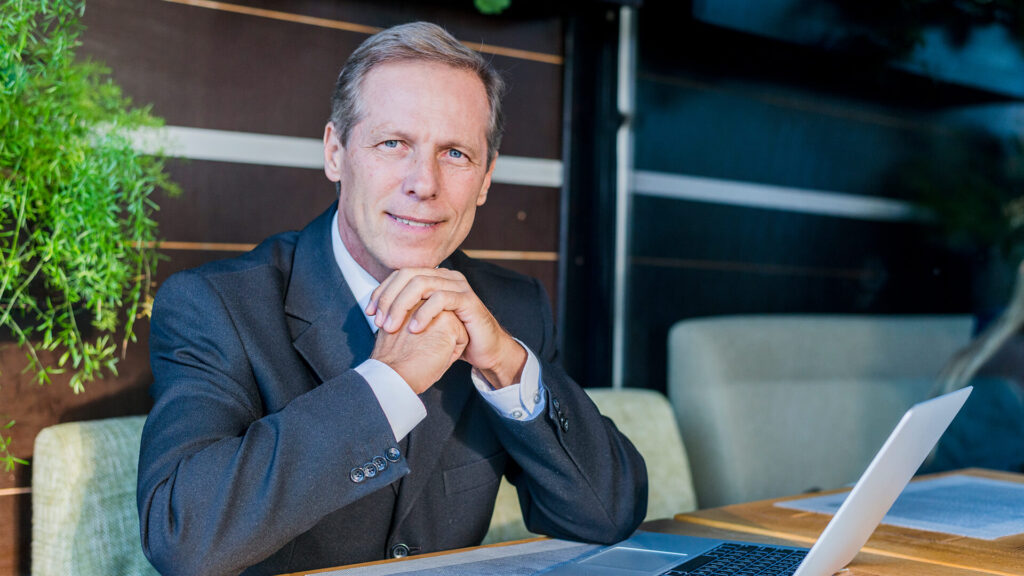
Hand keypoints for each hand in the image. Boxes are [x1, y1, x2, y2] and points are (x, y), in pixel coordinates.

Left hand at [367, 268, 526, 388]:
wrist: (483, 350)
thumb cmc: (452, 336)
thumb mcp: (424, 321)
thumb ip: (406, 311)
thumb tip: (375, 310)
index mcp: (433, 277)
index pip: (400, 274)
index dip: (381, 291)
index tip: (369, 312)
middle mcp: (445, 276)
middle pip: (408, 275)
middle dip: (388, 298)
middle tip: (379, 321)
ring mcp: (458, 286)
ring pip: (422, 283)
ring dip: (401, 305)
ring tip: (392, 326)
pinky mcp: (468, 300)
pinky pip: (441, 298)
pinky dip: (424, 313)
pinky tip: (414, 329)